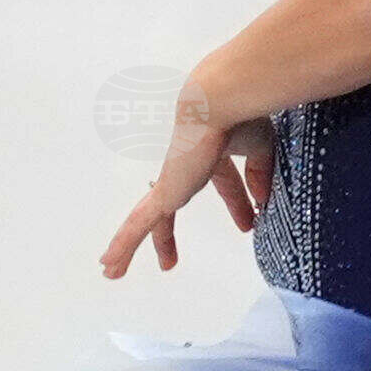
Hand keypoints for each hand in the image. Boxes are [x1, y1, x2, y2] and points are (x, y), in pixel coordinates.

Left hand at [99, 80, 271, 278]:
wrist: (220, 101)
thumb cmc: (242, 113)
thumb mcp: (260, 150)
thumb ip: (260, 175)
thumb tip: (262, 203)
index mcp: (211, 153)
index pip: (223, 183)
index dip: (238, 203)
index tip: (249, 221)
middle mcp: (186, 166)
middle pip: (172, 206)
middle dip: (168, 235)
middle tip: (169, 260)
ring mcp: (172, 181)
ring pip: (146, 219)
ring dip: (131, 245)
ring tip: (114, 269)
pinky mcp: (164, 194)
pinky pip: (138, 225)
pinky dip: (123, 245)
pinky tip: (109, 265)